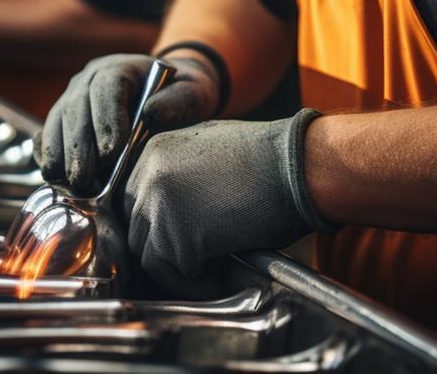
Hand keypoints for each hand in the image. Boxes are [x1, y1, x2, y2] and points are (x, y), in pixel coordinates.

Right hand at [35, 53, 220, 194]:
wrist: (168, 93)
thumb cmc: (181, 95)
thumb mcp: (194, 93)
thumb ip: (180, 100)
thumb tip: (153, 113)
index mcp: (121, 67)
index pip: (108, 87)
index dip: (106, 119)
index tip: (111, 153)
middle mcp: (90, 78)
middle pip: (77, 107)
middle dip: (79, 145)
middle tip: (84, 179)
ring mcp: (73, 96)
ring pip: (58, 119)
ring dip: (59, 152)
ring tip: (67, 182)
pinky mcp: (63, 116)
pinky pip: (48, 131)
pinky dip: (47, 152)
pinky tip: (51, 174)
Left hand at [123, 109, 334, 296]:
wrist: (299, 165)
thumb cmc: (272, 162)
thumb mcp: (214, 151)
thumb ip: (185, 174)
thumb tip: (180, 211)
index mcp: (155, 151)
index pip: (137, 201)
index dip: (160, 227)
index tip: (180, 245)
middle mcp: (149, 174)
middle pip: (138, 228)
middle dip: (164, 251)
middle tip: (194, 265)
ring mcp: (159, 204)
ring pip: (149, 255)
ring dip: (177, 272)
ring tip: (210, 274)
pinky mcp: (178, 234)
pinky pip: (173, 274)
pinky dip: (193, 285)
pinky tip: (218, 280)